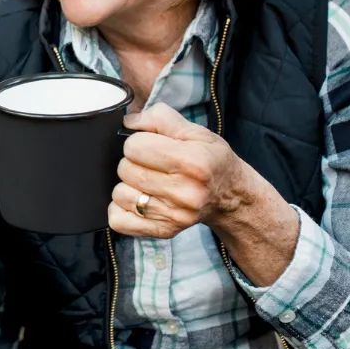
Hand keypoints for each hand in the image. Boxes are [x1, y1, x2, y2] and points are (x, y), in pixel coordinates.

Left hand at [108, 103, 280, 240]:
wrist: (230, 196)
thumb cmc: (211, 161)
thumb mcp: (196, 132)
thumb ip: (160, 118)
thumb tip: (129, 121)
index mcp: (192, 162)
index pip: (134, 147)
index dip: (138, 142)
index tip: (150, 145)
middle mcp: (185, 192)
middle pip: (125, 170)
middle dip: (133, 162)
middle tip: (151, 165)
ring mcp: (174, 215)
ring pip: (119, 194)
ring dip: (128, 186)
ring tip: (148, 182)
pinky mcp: (164, 230)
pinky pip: (119, 220)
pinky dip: (122, 209)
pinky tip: (140, 201)